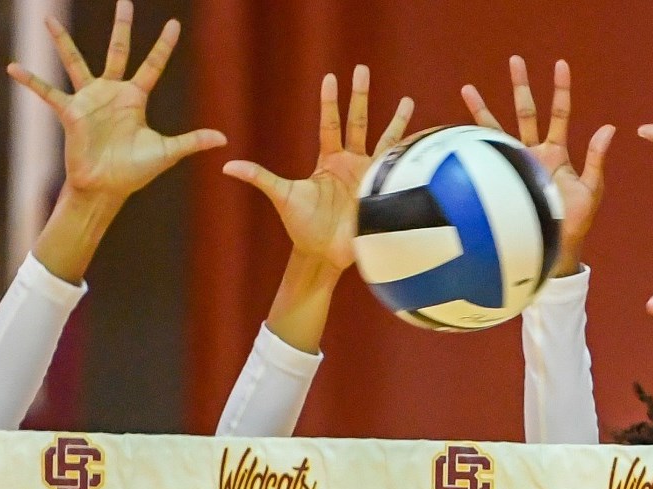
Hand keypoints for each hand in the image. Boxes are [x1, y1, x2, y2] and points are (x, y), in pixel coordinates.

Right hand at [8, 2, 224, 202]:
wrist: (105, 188)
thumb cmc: (133, 172)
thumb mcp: (166, 152)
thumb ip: (192, 141)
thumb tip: (224, 139)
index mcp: (135, 98)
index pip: (152, 65)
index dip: (164, 45)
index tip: (174, 24)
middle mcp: (111, 92)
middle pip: (117, 50)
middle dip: (122, 26)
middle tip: (126, 2)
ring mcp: (89, 100)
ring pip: (75, 61)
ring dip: (61, 41)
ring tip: (46, 18)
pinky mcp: (70, 112)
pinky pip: (47, 92)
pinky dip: (31, 80)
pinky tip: (12, 67)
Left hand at [223, 66, 413, 270]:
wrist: (325, 254)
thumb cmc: (302, 226)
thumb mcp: (282, 196)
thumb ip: (259, 177)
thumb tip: (227, 166)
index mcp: (328, 161)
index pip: (330, 123)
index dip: (330, 101)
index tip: (330, 77)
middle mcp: (350, 163)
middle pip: (357, 121)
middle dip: (360, 95)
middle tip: (362, 68)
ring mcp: (369, 176)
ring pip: (385, 141)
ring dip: (396, 120)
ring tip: (407, 99)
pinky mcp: (384, 192)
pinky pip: (399, 168)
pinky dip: (410, 154)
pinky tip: (424, 139)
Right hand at [461, 57, 614, 276]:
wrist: (555, 247)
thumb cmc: (576, 221)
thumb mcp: (592, 188)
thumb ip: (597, 158)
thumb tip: (609, 128)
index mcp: (557, 152)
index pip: (560, 112)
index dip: (561, 89)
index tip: (560, 65)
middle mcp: (535, 153)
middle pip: (526, 111)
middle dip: (520, 85)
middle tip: (515, 60)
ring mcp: (517, 165)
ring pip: (499, 129)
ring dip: (484, 109)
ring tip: (467, 88)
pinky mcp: (503, 179)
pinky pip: (486, 157)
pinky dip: (473, 143)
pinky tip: (457, 130)